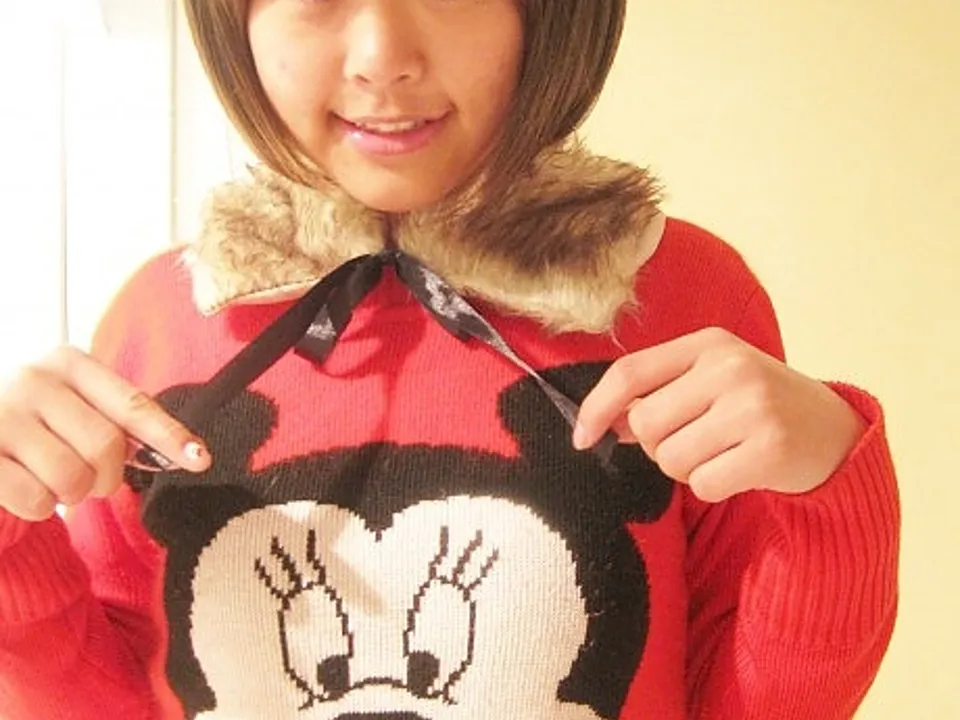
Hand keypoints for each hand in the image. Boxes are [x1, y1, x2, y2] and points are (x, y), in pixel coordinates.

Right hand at [0, 346, 209, 521]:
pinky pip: (36, 499)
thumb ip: (123, 425)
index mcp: (68, 363)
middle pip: (106, 446)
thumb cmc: (36, 427)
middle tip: (89, 478)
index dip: (168, 435)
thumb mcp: (77, 410)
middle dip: (106, 477)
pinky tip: (23, 485)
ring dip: (72, 494)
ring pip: (72, 478)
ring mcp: (0, 415)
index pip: (132, 404)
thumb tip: (189, 454)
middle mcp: (32, 380)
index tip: (201, 459)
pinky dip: (40, 506)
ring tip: (51, 478)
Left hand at [574, 328, 866, 502]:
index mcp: (709, 343)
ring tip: (722, 453)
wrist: (835, 430)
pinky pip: (704, 485)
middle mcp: (730, 368)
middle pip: (645, 424)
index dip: (596, 408)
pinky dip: (713, 487)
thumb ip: (658, 392)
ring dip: (687, 469)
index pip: (629, 373)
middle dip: (657, 445)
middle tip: (695, 441)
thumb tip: (603, 421)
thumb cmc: (758, 405)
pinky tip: (740, 470)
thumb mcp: (711, 381)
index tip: (582, 438)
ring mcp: (754, 407)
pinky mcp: (772, 449)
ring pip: (671, 458)